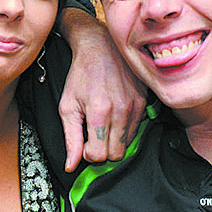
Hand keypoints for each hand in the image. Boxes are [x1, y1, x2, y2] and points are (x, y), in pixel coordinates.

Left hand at [56, 9, 145, 170]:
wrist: (100, 46)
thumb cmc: (81, 75)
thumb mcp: (67, 106)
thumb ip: (70, 139)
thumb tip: (71, 165)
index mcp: (99, 112)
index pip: (99, 155)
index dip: (89, 154)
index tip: (85, 144)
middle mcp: (121, 110)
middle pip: (115, 154)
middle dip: (103, 150)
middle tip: (93, 136)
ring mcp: (135, 106)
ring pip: (127, 144)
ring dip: (114, 140)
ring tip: (103, 123)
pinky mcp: (144, 102)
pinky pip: (136, 129)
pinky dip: (124, 128)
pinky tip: (115, 114)